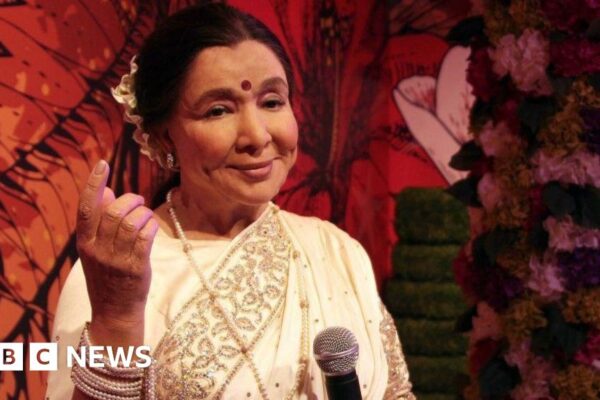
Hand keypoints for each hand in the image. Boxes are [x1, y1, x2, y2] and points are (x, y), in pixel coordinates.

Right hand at [76, 160, 157, 329]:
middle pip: (113, 211)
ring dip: (143, 213)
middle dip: (130, 200)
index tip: (103, 164)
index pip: (86, 207)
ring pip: (131, 222)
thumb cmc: (107, 275)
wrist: (115, 311)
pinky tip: (151, 227)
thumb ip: (99, 221)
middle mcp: (98, 249)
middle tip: (138, 201)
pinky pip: (145, 236)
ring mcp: (116, 259)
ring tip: (145, 215)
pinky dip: (151, 226)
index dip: (94, 183)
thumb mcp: (96, 249)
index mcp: (85, 243)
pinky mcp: (136, 266)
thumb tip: (109, 189)